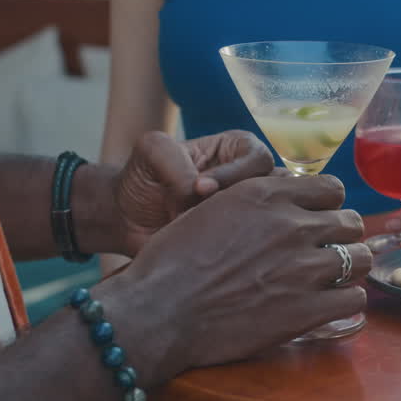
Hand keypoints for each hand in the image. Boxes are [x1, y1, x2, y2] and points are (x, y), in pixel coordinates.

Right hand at [98, 175, 371, 385]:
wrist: (159, 310)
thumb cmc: (172, 260)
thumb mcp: (212, 207)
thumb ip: (253, 200)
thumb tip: (280, 197)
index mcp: (268, 194)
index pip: (331, 189)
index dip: (328, 206)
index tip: (319, 220)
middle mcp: (292, 225)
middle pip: (351, 222)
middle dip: (342, 236)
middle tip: (328, 252)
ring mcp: (304, 268)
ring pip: (360, 258)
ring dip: (350, 267)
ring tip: (334, 278)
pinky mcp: (307, 310)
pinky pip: (354, 299)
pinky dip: (347, 301)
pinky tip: (331, 305)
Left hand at [115, 130, 274, 254]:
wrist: (126, 219)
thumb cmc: (142, 177)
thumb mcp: (152, 152)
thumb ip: (179, 164)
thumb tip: (198, 194)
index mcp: (238, 149)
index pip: (259, 159)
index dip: (234, 174)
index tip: (199, 187)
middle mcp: (250, 181)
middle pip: (274, 191)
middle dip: (241, 204)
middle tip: (204, 213)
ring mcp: (248, 212)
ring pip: (270, 221)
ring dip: (241, 228)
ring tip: (204, 233)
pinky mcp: (240, 242)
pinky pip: (255, 248)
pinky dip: (233, 250)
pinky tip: (205, 251)